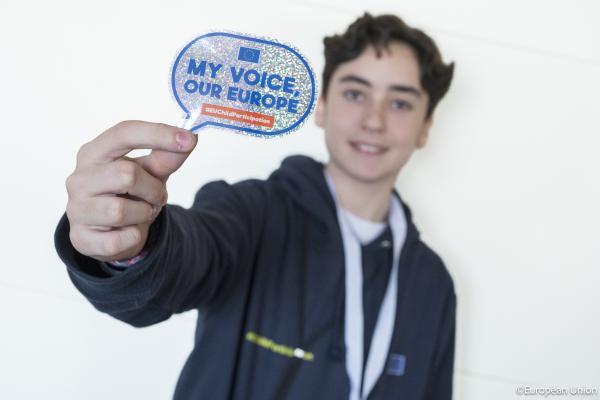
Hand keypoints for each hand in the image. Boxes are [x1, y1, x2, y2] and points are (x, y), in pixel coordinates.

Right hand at [65, 121, 196, 261]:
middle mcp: (79, 178)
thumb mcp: (150, 172)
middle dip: (152, 189)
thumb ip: (166, 157)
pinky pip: (119, 239)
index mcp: (94, 153)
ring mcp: (76, 208)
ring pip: (119, 211)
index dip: (158, 134)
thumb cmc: (129, 194)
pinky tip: (128, 231)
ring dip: (143, 213)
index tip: (189, 138)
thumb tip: (189, 138)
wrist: (112, 233)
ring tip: (142, 212)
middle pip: (126, 174)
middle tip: (157, 196)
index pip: (124, 133)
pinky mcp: (81, 238)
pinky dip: (134, 236)